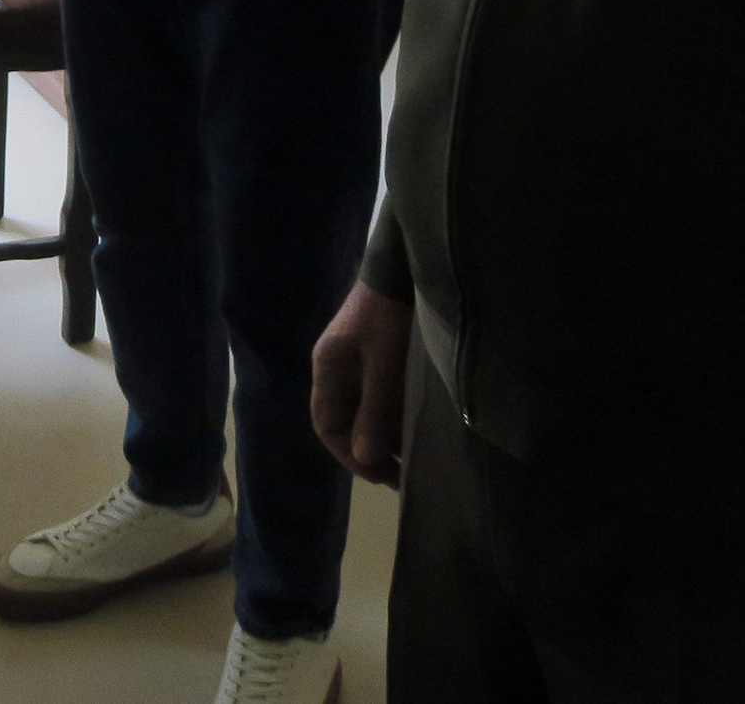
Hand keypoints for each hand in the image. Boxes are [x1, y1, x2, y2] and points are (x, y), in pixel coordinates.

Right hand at [308, 280, 411, 486]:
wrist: (404, 268)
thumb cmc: (388, 315)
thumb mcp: (383, 364)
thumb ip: (374, 410)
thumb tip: (365, 457)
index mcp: (328, 370)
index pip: (327, 426)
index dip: (349, 455)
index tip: (379, 475)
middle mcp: (339, 372)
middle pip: (347, 424)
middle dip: (371, 452)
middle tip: (402, 477)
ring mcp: (360, 366)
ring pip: (367, 414)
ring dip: (386, 438)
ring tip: (413, 461)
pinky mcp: (381, 361)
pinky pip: (382, 399)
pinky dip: (396, 418)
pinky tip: (417, 432)